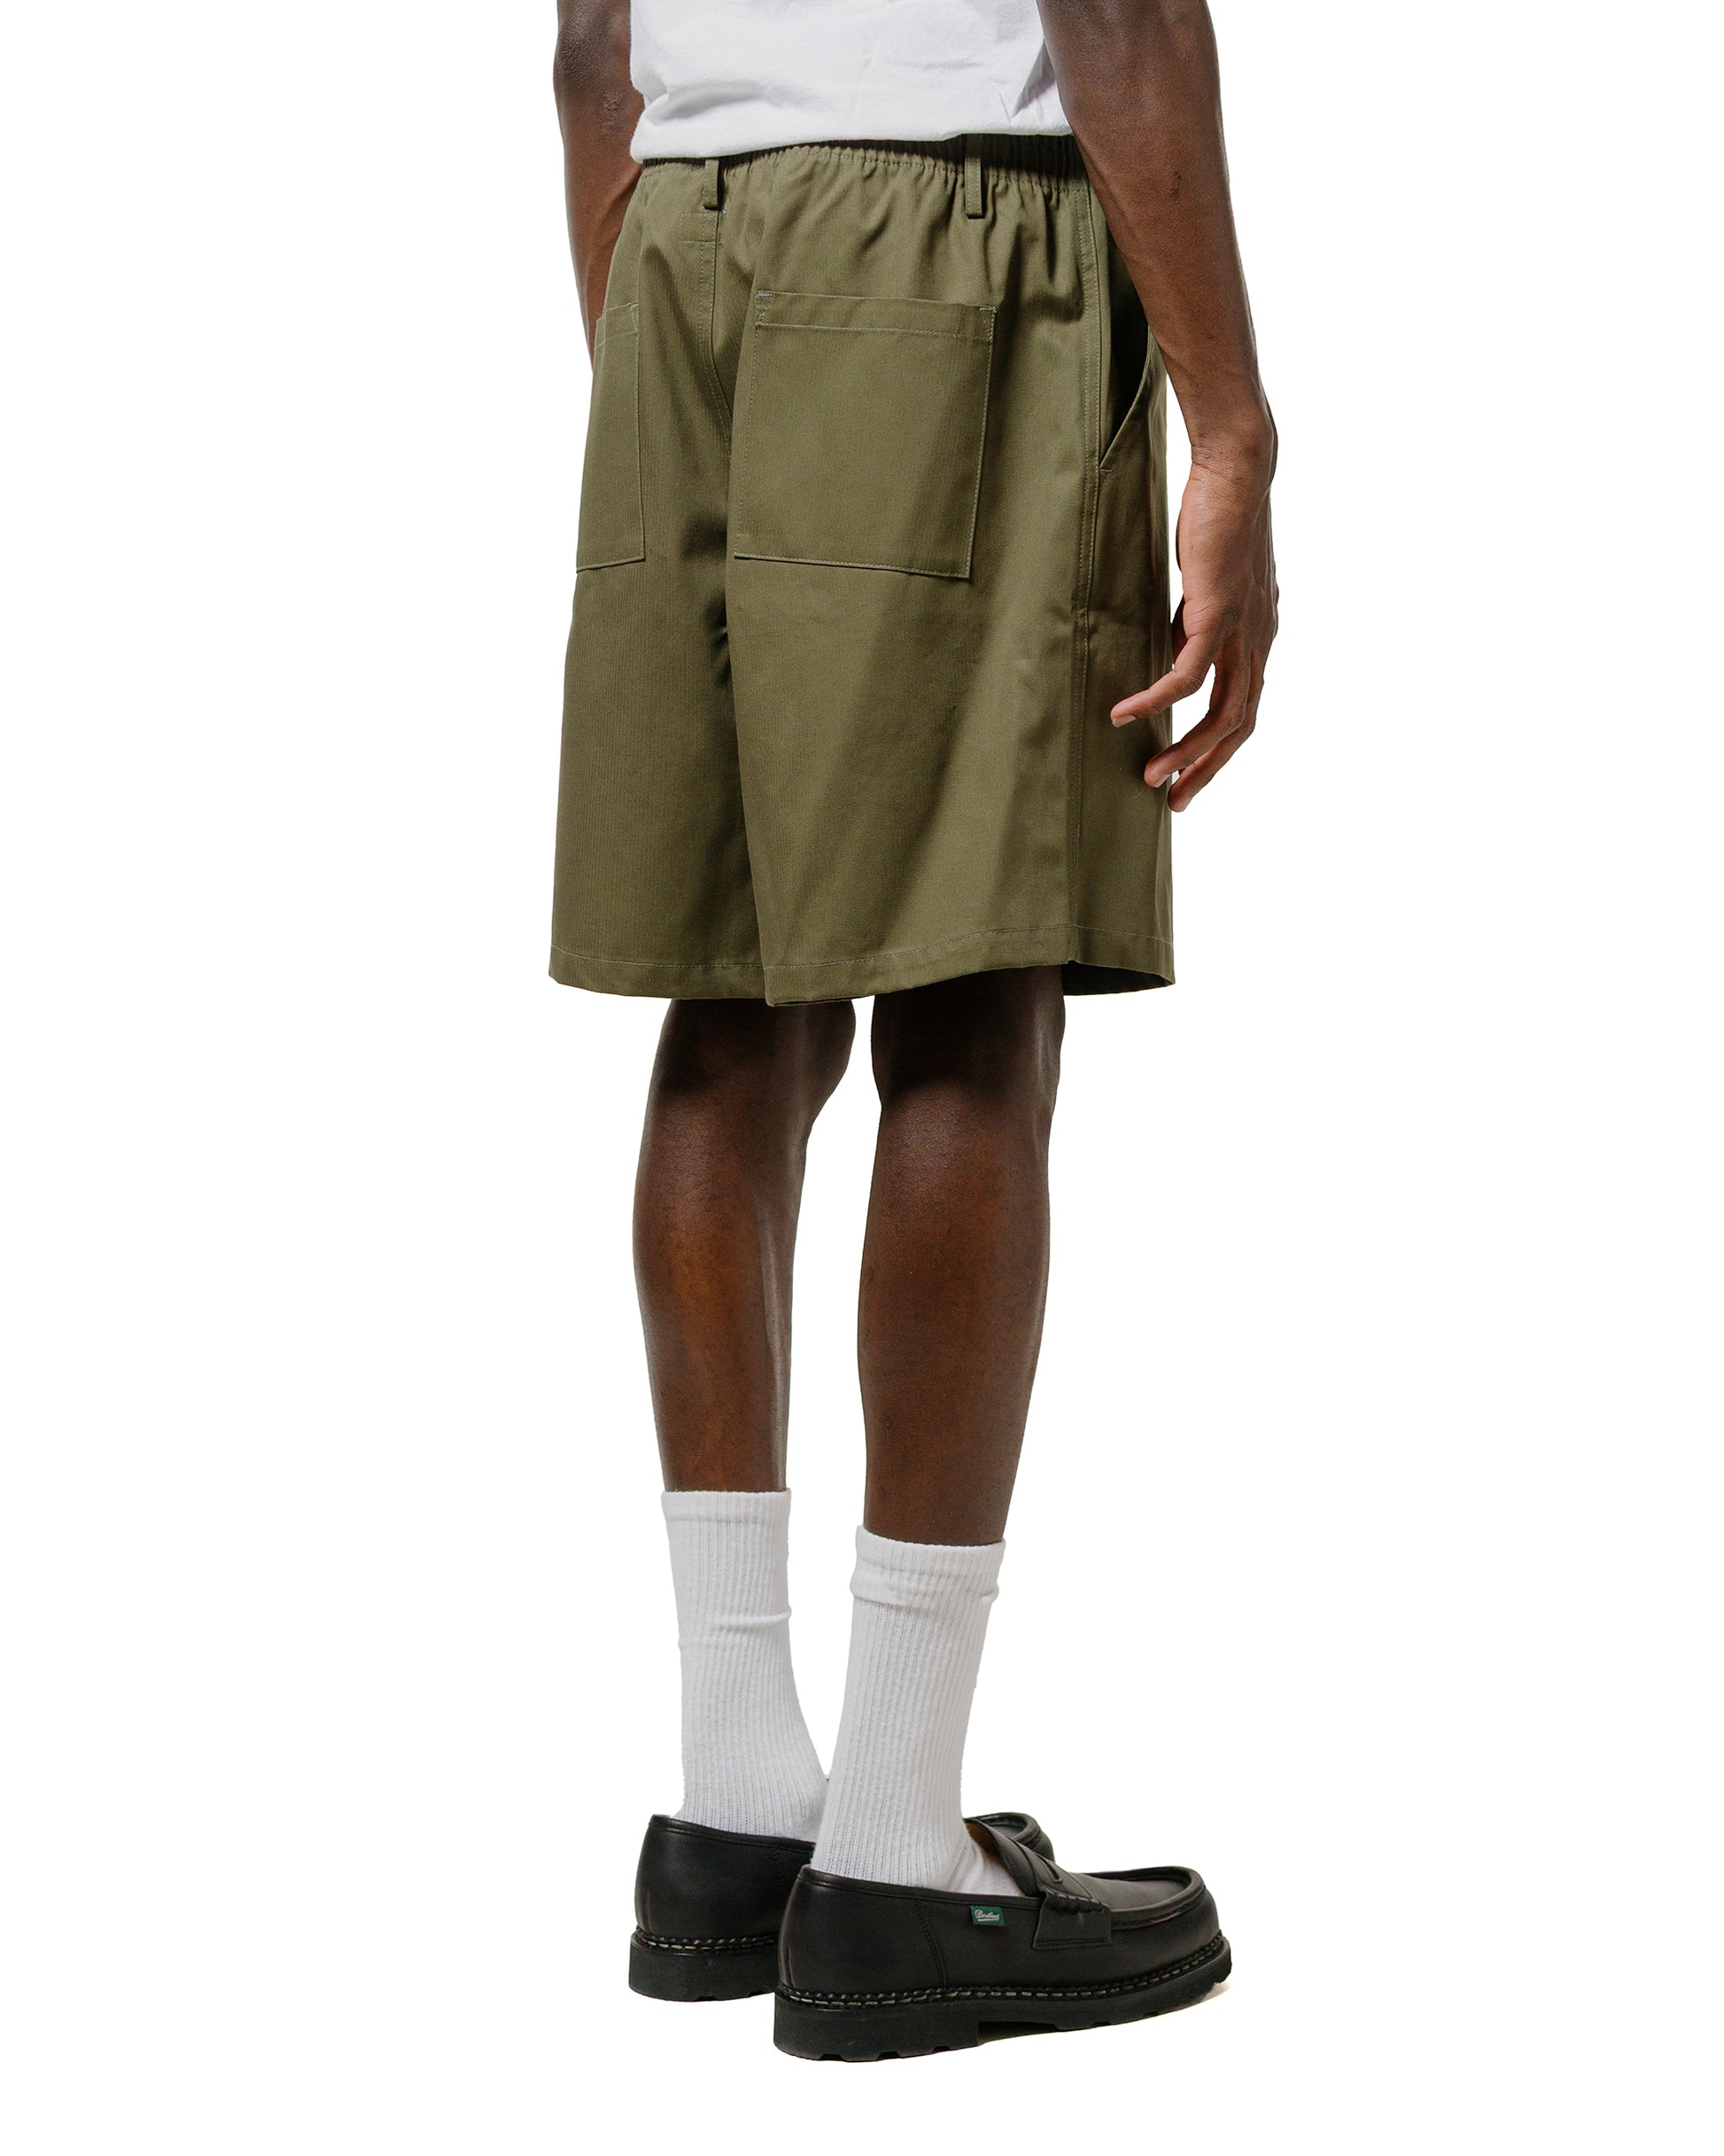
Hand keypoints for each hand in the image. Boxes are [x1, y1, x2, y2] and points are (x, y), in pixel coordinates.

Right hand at [1110, 441, 1278, 810]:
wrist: (1237, 469)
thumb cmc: (1217, 518)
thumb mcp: (1205, 585)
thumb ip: (1193, 624)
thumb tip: (1170, 654)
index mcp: (1259, 637)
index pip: (1245, 708)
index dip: (1217, 749)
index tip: (1186, 777)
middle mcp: (1260, 639)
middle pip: (1241, 724)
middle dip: (1206, 768)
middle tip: (1174, 802)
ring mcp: (1244, 627)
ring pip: (1224, 710)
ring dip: (1187, 749)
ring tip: (1151, 774)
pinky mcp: (1219, 611)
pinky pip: (1188, 674)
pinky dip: (1157, 699)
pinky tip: (1126, 714)